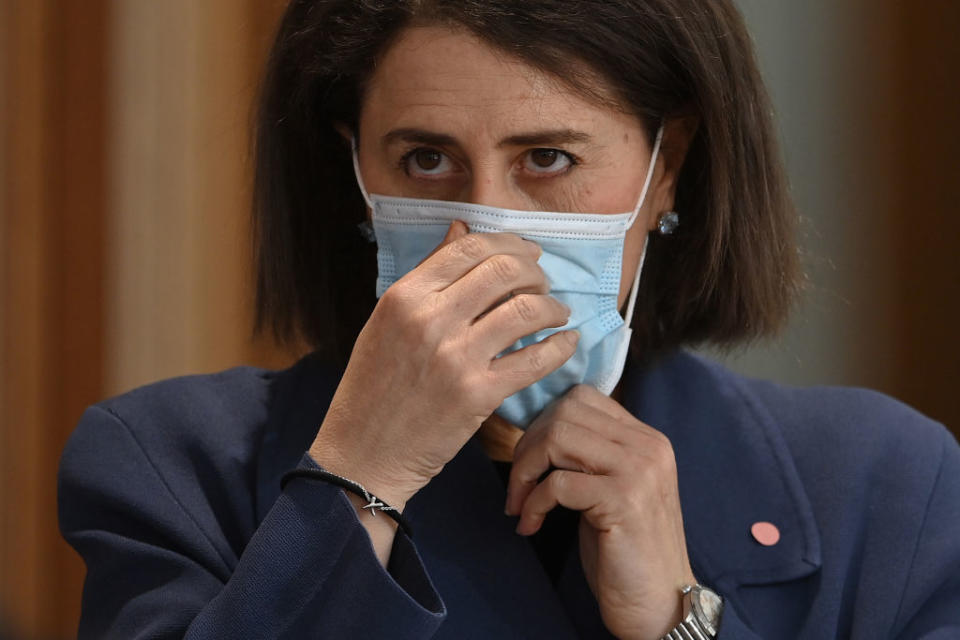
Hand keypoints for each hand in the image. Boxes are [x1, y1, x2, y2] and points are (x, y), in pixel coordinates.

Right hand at [310, 221, 578, 508]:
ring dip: (552, 307)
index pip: (469, 248)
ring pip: (525, 310)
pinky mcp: (478, 395)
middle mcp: (430, 319)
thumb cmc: (373, 387)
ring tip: (556, 313)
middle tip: (543, 283)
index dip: (509, 243)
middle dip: (535, 271)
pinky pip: (534, 359)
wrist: (364, 452)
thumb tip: (461, 229)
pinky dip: (560, 347)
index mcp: (405, 296)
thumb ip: (427, 275)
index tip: (527, 252)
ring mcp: (456, 357)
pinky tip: (567, 343)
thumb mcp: (387, 321)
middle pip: (504, 270)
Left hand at [505, 384, 695, 639]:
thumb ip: (589, 454)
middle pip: (565, 412)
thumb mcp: (609, 488)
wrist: (659, 603)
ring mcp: (639, 471)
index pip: (582, 398)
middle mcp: (648, 446)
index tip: (529, 460)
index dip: (542, 424)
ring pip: (558, 437)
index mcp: (646, 438)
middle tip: (518, 485)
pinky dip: (533, 504)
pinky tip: (531, 525)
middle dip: (527, 446)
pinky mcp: (624, 500)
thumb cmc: (624, 549)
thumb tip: (538, 430)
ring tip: (519, 504)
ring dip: (525, 472)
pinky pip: (557, 483)